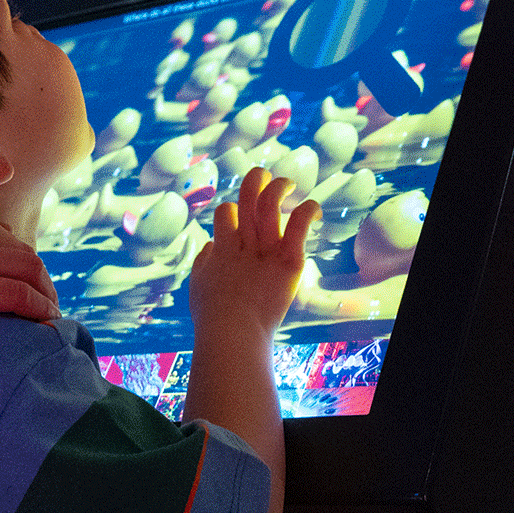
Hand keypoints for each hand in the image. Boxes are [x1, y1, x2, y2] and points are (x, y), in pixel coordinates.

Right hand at [0, 193, 59, 335]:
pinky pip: (15, 295)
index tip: (25, 282)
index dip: (18, 262)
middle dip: (40, 278)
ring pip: (27, 270)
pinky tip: (44, 322)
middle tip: (47, 301)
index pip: (3, 234)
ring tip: (51, 316)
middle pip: (22, 251)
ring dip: (45, 294)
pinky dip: (36, 308)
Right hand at [188, 166, 318, 343]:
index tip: (241, 225)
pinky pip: (299, 225)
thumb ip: (204, 262)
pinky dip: (308, 211)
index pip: (226, 211)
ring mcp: (266, 250)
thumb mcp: (198, 285)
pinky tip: (314, 209)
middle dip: (255, 179)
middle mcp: (244, 242)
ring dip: (279, 186)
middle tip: (264, 176)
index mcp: (222, 247)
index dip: (231, 212)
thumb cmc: (213, 318)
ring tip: (289, 183)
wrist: (232, 336)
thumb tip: (212, 245)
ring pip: (271, 202)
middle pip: (247, 195)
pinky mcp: (289, 261)